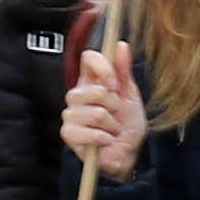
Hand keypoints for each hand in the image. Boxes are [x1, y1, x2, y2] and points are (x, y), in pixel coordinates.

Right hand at [58, 41, 147, 180]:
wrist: (128, 154)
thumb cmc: (128, 125)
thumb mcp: (130, 95)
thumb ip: (124, 70)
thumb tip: (121, 45)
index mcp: (91, 81)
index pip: (88, 59)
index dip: (104, 68)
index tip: (116, 84)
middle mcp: (78, 95)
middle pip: (93, 89)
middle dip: (113, 105)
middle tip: (117, 115)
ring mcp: (71, 114)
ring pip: (94, 112)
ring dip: (111, 125)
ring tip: (112, 130)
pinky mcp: (68, 134)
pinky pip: (88, 131)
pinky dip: (103, 138)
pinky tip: (106, 141)